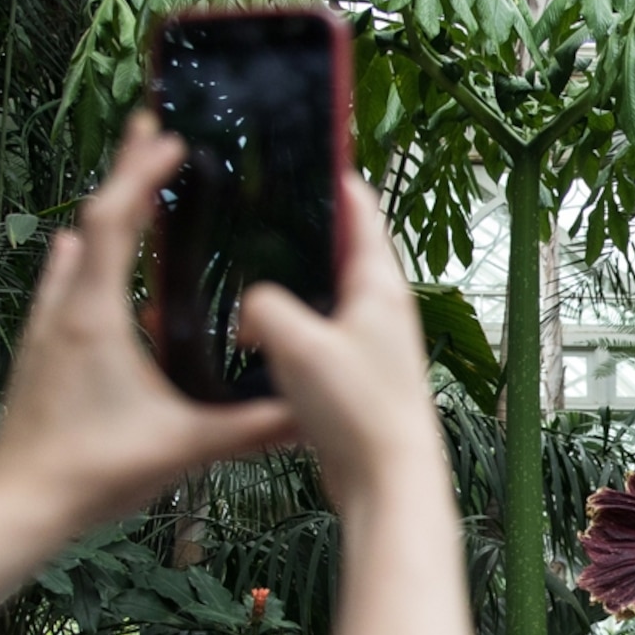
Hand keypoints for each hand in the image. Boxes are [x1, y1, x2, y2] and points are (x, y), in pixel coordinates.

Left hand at [0, 116, 291, 530]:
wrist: (17, 509)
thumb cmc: (91, 473)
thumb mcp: (183, 446)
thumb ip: (248, 428)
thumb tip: (308, 416)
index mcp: (94, 316)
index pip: (115, 221)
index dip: (141, 174)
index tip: (172, 138)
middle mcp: (63, 310)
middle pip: (92, 220)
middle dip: (124, 172)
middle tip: (150, 128)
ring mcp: (44, 330)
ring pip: (73, 252)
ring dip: (103, 213)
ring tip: (128, 188)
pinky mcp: (37, 354)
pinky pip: (58, 286)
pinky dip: (76, 258)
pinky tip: (72, 255)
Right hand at [236, 174, 435, 508]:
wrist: (387, 481)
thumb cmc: (360, 411)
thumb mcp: (298, 344)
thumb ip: (264, 308)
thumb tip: (250, 308)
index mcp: (378, 284)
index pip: (361, 210)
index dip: (334, 179)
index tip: (307, 153)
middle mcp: (380, 309)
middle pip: (340, 251)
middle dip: (304, 232)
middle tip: (261, 212)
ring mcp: (369, 344)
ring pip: (325, 298)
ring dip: (292, 285)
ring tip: (247, 270)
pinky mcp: (353, 378)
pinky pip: (316, 338)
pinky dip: (289, 330)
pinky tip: (255, 339)